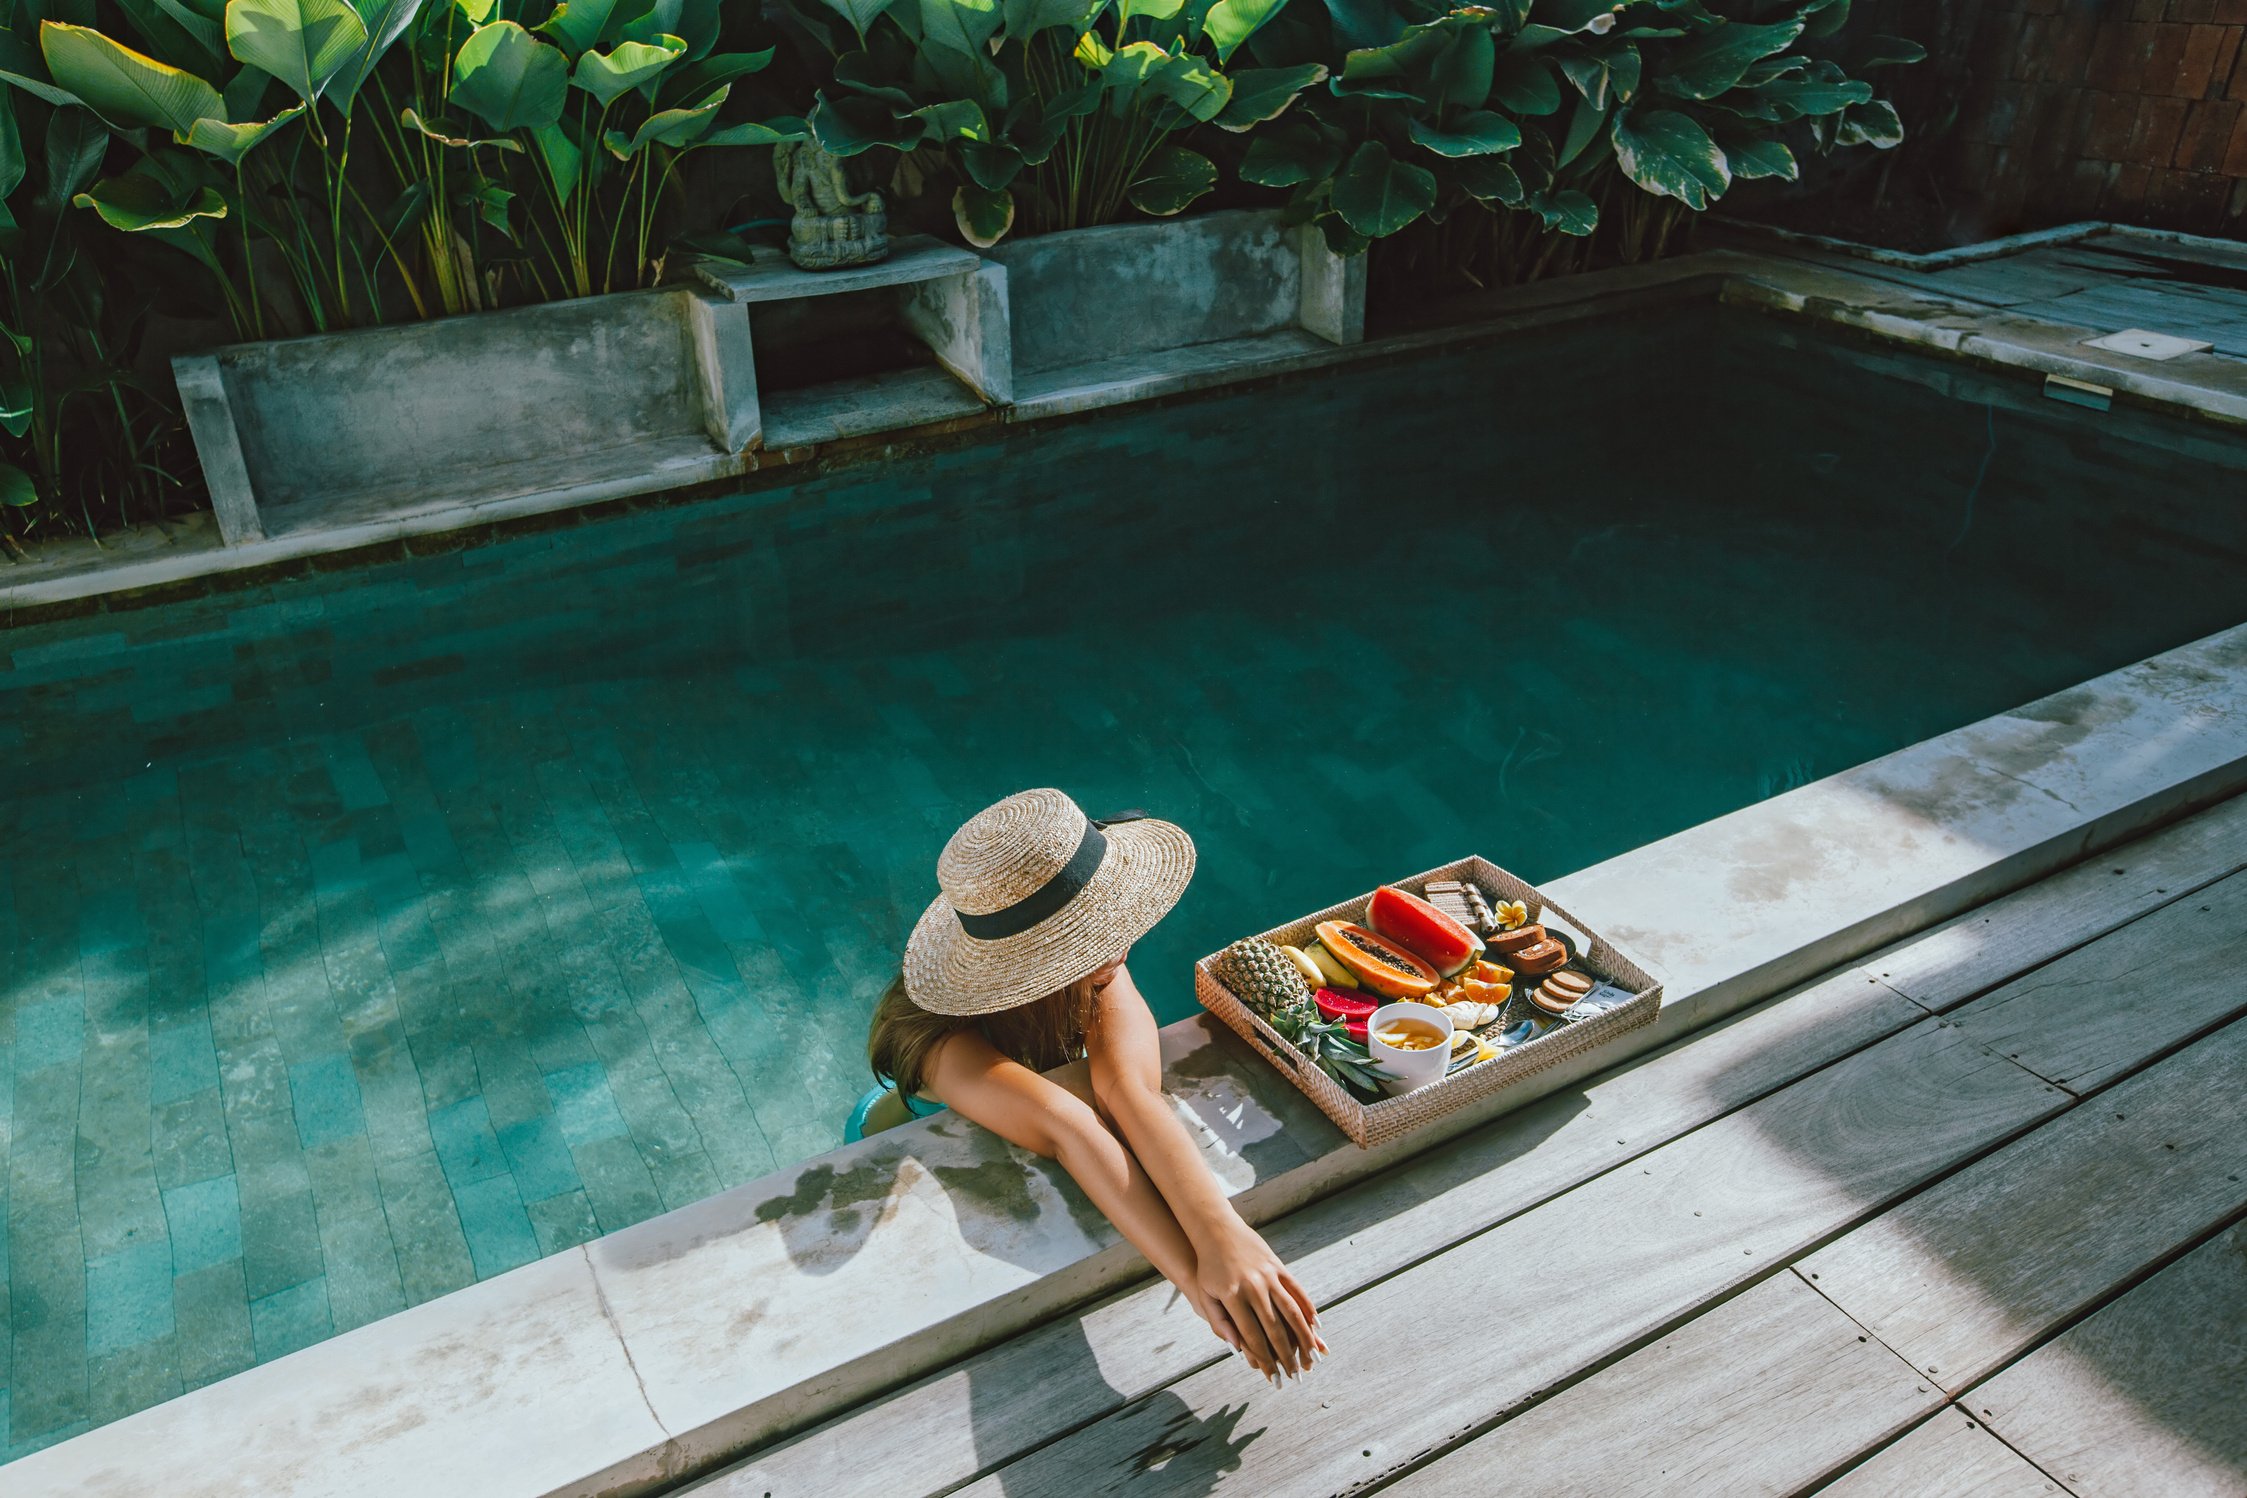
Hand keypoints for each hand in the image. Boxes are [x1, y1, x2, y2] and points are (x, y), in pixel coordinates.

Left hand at [1193, 1220, 1323, 1379]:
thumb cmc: (1208, 1268)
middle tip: (1296, 1375)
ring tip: (1313, 1356)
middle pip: (1275, 1328)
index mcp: (1234, 1297)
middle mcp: (1254, 1287)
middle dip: (1287, 1355)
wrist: (1217, 1231)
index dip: (1265, 1359)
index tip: (1274, 1376)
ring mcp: (1269, 1276)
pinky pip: (1297, 1291)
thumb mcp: (1206, 1295)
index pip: (1253, 1336)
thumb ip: (1219, 1322)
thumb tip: (1236, 1349)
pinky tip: (1316, 1325)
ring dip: (1304, 1336)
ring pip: (1291, 1311)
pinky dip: (1308, 1308)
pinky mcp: (1278, 1266)